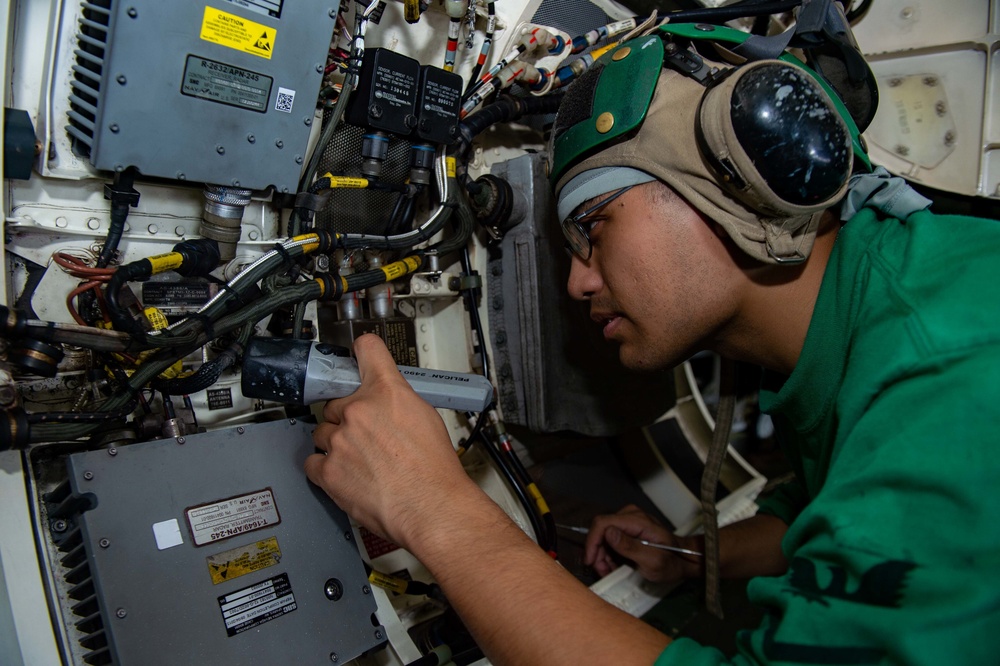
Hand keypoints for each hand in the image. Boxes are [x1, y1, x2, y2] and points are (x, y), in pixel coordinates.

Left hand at [305, 334, 478, 548]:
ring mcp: (339, 440)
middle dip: (347, 418)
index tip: (356, 355)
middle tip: (365, 436)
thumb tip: (389, 402)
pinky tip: (345, 475)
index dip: (362, 351)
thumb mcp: (427, 418)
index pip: (367, 350)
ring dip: (335, 444)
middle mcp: (358, 410)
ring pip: (323, 433)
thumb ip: (399, 402)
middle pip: (336, 403)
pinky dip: (324, 469)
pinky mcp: (327, 470)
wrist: (431, 506)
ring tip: (359, 461)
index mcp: (386, 391)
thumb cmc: (434, 470)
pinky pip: (313, 462)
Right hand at [584, 505, 700, 583]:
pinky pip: (610, 537)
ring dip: (602, 555)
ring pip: (603, 535)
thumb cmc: (671, 563)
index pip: (603, 523)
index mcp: (636, 520)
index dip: (592, 542)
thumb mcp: (652, 561)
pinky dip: (609, 553)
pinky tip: (614, 565)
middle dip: (597, 552)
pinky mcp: (628, 527)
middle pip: (601, 530)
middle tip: (602, 571)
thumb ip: (630, 547)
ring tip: (609, 571)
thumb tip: (608, 533)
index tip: (590, 562)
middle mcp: (630, 515)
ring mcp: (629, 520)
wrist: (683, 560)